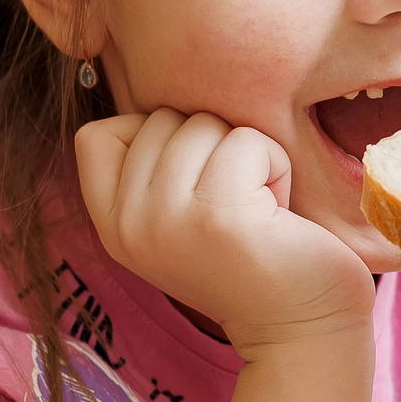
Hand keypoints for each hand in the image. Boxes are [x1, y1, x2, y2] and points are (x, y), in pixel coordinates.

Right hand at [76, 109, 374, 355]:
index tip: (195, 184)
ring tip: (258, 210)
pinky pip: (247, 141)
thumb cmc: (255, 256)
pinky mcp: (216, 216)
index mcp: (111, 224)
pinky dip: (276, 167)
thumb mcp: (180, 213)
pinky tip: (278, 215)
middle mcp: (126, 225)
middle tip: (237, 205)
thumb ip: (154, 166)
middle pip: (162, 118)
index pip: (97, 133)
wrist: (303, 328)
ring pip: (203, 123)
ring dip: (248, 156)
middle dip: (213, 146)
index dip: (154, 138)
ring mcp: (166, 220)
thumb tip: (158, 73)